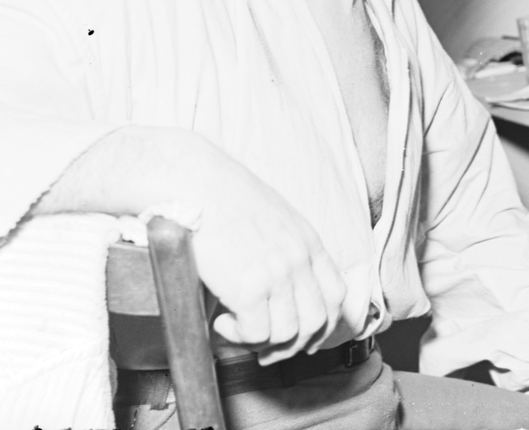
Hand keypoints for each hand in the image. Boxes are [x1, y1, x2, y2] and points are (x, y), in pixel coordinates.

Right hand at [36, 125, 347, 365]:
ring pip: (288, 335)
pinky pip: (256, 335)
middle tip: (265, 346)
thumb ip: (285, 247)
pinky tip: (222, 321)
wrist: (191, 181)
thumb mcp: (271, 216)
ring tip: (237, 327)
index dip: (322, 324)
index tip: (302, 336)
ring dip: (262, 342)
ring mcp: (276, 274)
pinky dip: (239, 337)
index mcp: (307, 241)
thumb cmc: (220, 195)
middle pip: (317, 322)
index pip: (337, 296)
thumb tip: (282, 283)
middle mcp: (298, 259)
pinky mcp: (248, 289)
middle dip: (293, 344)